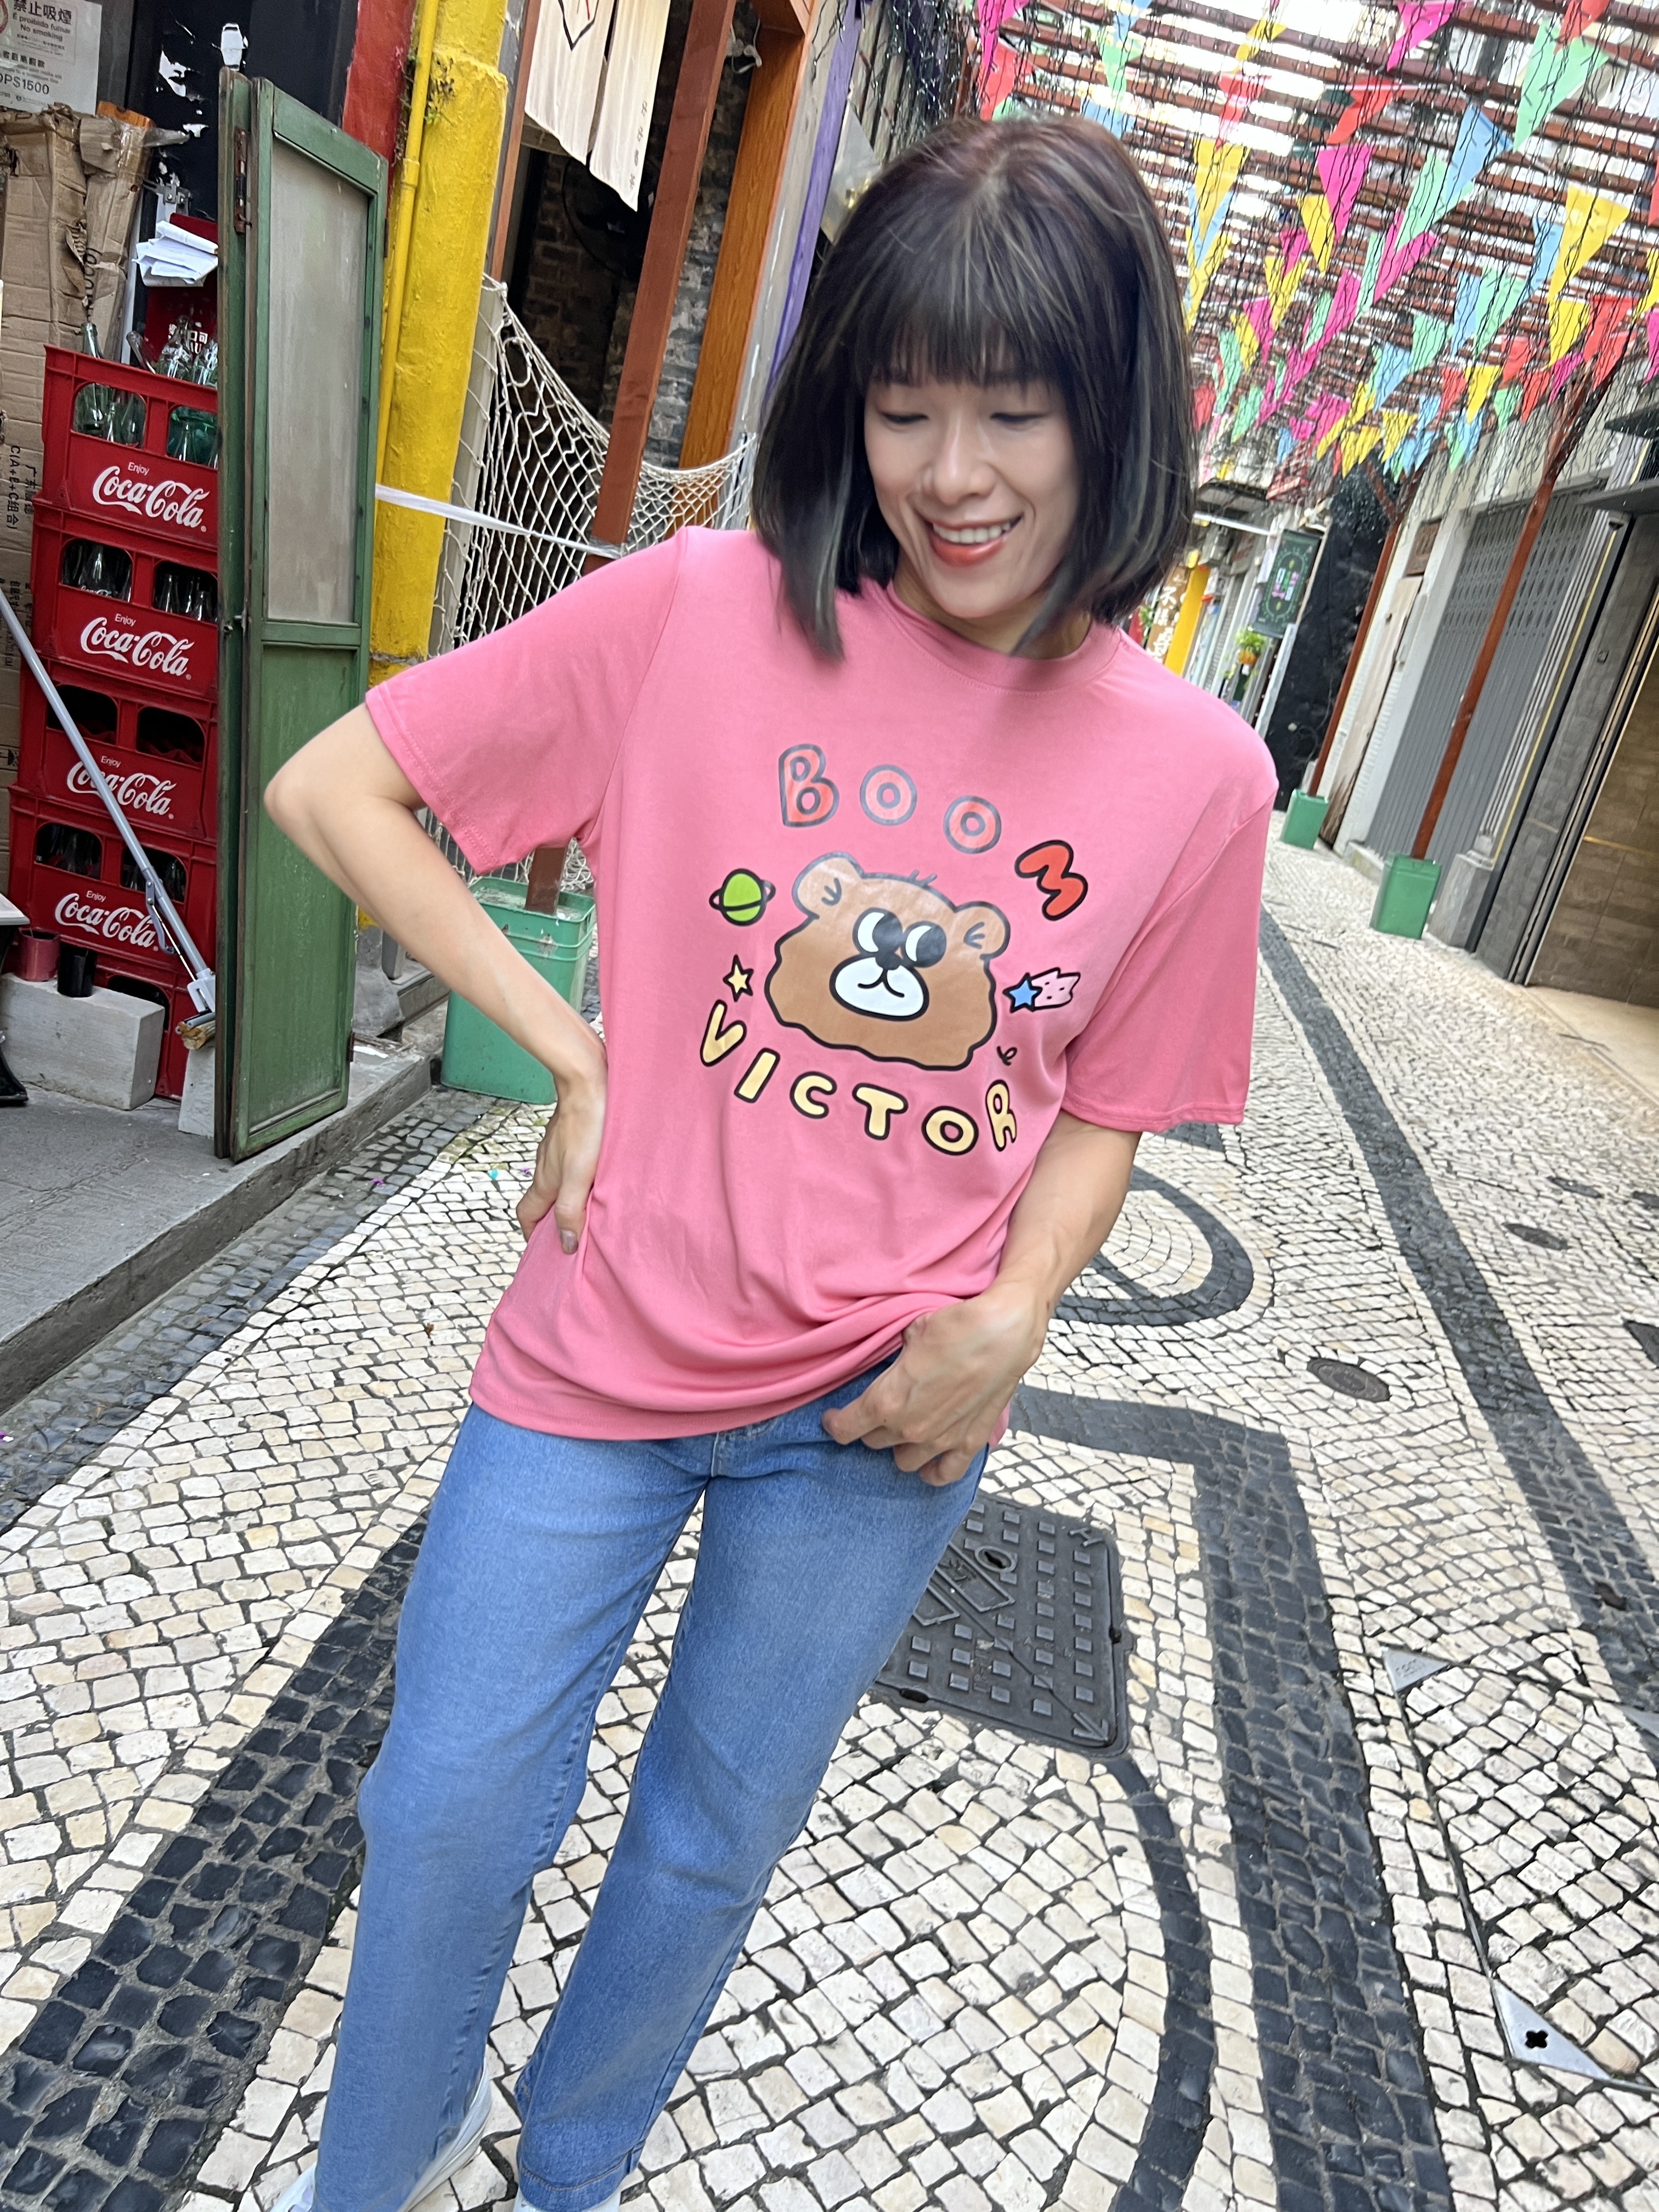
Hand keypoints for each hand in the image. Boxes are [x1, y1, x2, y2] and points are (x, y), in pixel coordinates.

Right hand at [516, 1050, 606, 1249]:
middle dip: (554, 1218)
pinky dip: (578, 1173)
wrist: (588, 1080)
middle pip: (543, 1199)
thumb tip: (565, 1242)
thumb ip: (571, 1210)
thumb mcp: (580, 1176)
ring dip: (569, 1195)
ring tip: (591, 1203)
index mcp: (545, 1179)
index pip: (526, 1214)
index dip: (532, 1233)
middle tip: (574, 1229)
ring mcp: (557, 1148)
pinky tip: (598, 1171)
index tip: (544, 1246)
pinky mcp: (570, 1134)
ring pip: (557, 1178)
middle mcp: (546, 1165)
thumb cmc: (587, 1124)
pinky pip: (569, 1160)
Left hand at [821, 1282, 1048, 1485]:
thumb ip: (897, 1355)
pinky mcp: (969, 1443)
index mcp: (886, 1401)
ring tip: (904, 1430)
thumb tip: (901, 1356)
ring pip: (904, 1461)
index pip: (845, 1428)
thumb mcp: (910, 1332)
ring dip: (900, 1447)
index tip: (833, 1417)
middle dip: (871, 1427)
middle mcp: (909, 1428)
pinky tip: (928, 1462)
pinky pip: (944, 1474)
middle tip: (877, 1412)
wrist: (1005, 1333)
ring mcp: (940, 1440)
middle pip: (874, 1441)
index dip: (835, 1423)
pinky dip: (933, 1472)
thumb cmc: (958, 1326)